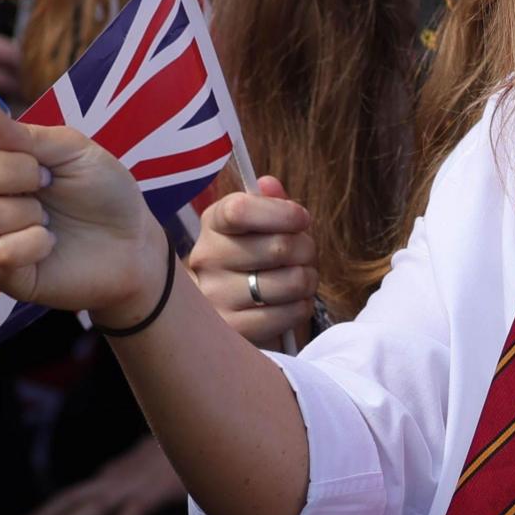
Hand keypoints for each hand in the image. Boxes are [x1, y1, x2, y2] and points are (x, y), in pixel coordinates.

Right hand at [0, 115, 176, 319]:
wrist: (134, 245)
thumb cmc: (104, 194)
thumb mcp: (75, 153)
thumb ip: (28, 136)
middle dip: (12, 172)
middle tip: (46, 179)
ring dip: (28, 211)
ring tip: (51, 218)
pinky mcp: (2, 275)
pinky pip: (2, 252)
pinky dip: (36, 242)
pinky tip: (51, 243)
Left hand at [9, 436, 189, 514]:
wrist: (196, 430)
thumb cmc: (173, 448)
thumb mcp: (141, 462)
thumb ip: (122, 472)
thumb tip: (104, 475)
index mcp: (109, 477)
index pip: (68, 498)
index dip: (41, 514)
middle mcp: (112, 481)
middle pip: (67, 502)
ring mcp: (130, 488)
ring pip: (90, 510)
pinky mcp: (151, 496)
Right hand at [188, 178, 316, 350]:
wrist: (229, 312)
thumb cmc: (251, 259)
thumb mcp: (257, 226)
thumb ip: (267, 203)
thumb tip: (269, 184)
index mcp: (213, 225)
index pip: (241, 210)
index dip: (283, 213)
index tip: (302, 220)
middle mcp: (206, 259)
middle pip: (279, 247)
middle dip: (307, 249)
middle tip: (305, 255)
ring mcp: (216, 297)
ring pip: (291, 281)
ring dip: (308, 279)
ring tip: (299, 279)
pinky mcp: (234, 330)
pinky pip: (289, 313)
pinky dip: (301, 307)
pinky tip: (291, 303)